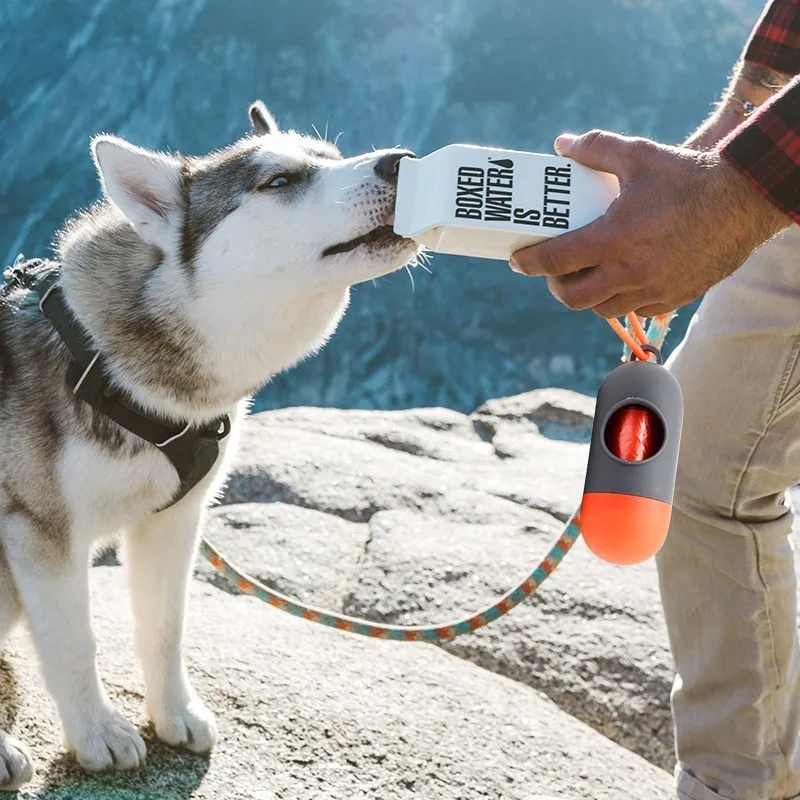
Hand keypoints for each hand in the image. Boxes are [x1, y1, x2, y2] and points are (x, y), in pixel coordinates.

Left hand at [509, 130, 788, 316]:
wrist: (745, 199)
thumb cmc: (688, 176)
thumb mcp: (639, 154)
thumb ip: (596, 148)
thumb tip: (562, 146)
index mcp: (615, 238)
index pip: (556, 261)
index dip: (529, 263)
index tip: (518, 260)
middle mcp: (630, 271)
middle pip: (573, 297)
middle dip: (555, 286)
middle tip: (554, 271)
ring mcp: (653, 289)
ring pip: (602, 308)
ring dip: (587, 295)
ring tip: (586, 275)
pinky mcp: (674, 297)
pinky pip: (635, 310)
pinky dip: (620, 299)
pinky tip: (621, 279)